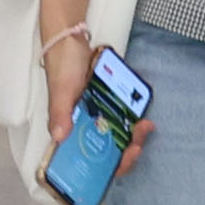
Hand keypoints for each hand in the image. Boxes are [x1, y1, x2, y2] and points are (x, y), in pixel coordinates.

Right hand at [46, 39, 150, 191]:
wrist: (71, 38)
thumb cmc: (62, 66)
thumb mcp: (61, 90)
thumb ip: (59, 113)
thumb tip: (59, 137)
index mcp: (69, 130)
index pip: (88, 160)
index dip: (108, 165)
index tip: (127, 157)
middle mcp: (84, 125)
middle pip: (108, 150)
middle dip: (128, 149)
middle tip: (141, 135)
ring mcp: (97, 112)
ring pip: (118, 133)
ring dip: (133, 133)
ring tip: (145, 124)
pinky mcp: (107, 99)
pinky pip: (122, 112)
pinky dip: (132, 114)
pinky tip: (142, 112)